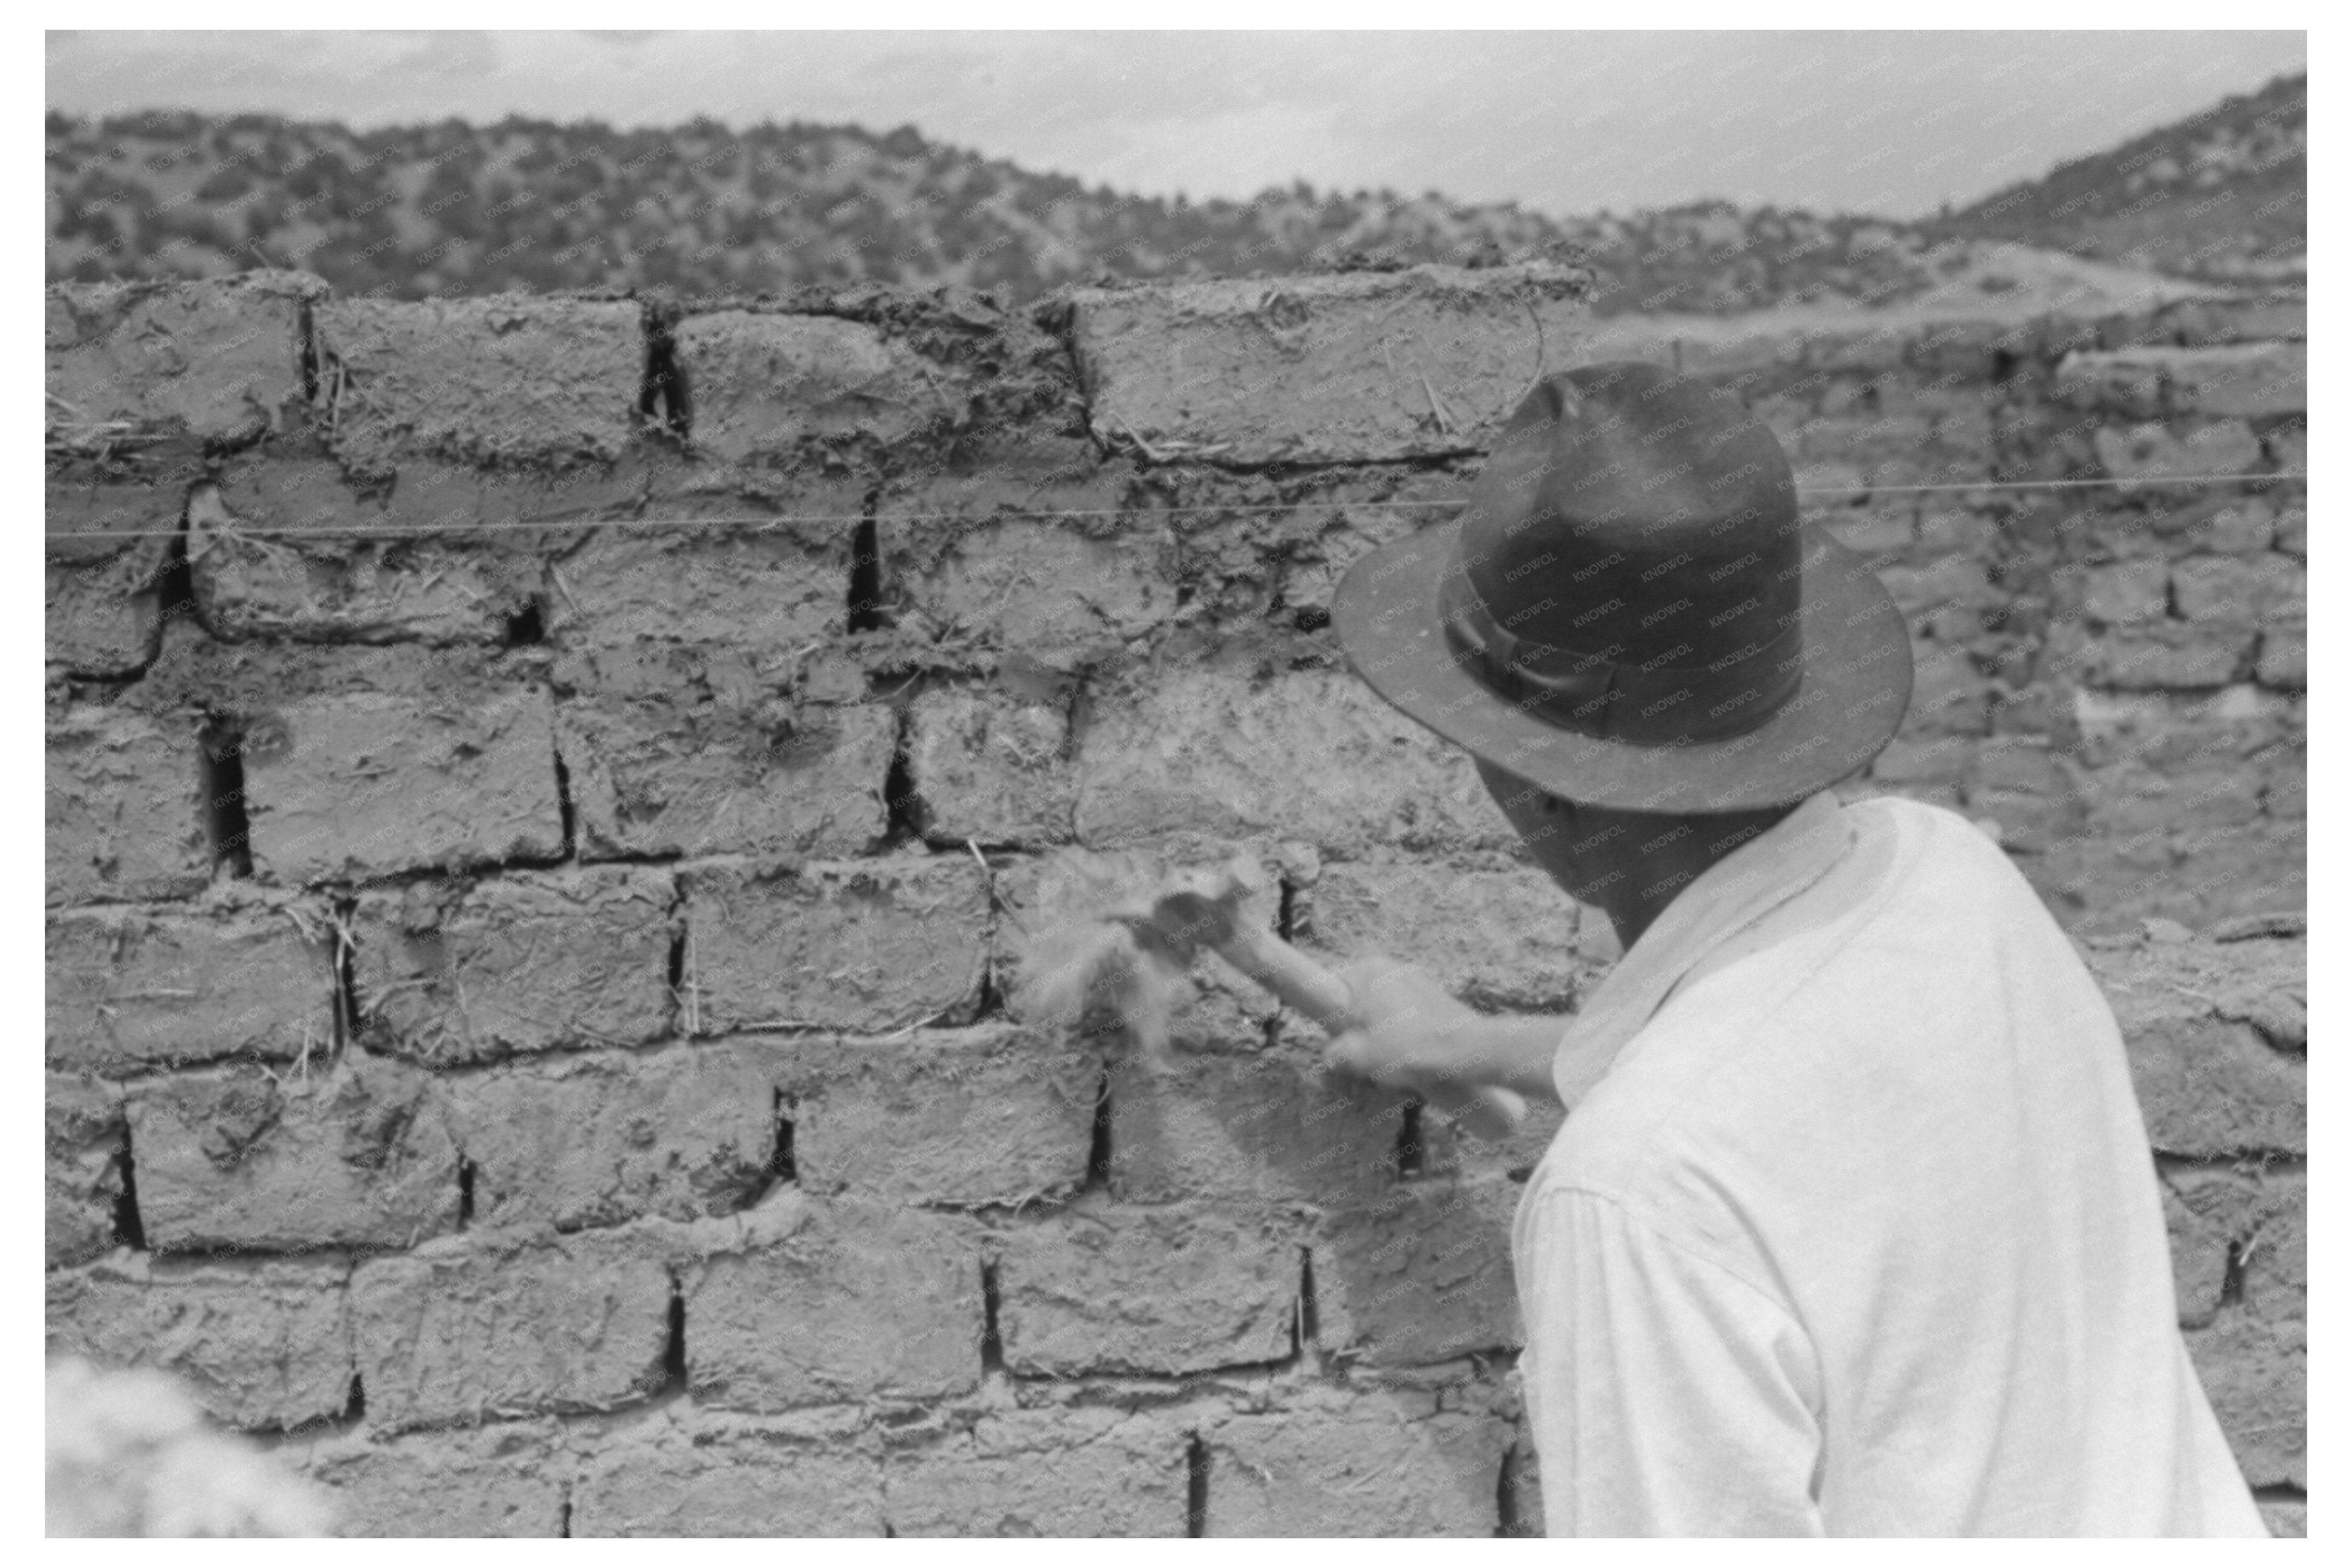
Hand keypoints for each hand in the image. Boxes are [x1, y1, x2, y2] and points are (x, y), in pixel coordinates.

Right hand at [1320, 957, 1489, 1094]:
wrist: (1468, 1050)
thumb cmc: (1410, 1049)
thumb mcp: (1360, 1058)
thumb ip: (1335, 1053)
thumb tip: (1331, 1055)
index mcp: (1365, 971)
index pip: (1330, 990)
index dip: (1332, 1021)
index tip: (1344, 1043)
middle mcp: (1388, 966)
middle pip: (1356, 1000)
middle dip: (1358, 1028)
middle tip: (1368, 1056)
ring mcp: (1413, 977)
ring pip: (1381, 1008)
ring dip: (1381, 1031)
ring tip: (1393, 1058)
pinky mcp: (1432, 992)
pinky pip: (1403, 1011)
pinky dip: (1402, 1029)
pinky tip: (1412, 1052)